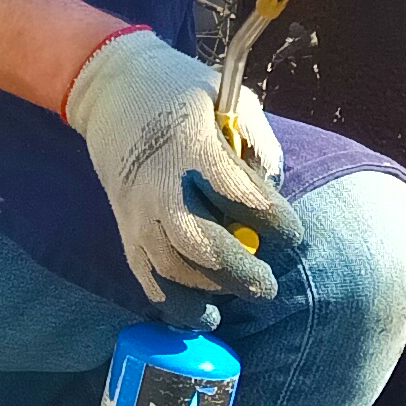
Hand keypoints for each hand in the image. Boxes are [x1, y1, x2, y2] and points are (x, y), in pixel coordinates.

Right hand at [65, 28, 298, 304]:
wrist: (113, 91)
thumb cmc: (182, 93)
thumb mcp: (228, 95)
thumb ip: (256, 140)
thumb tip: (275, 187)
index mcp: (188, 145)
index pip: (235, 191)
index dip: (270, 218)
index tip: (292, 232)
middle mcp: (158, 183)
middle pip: (197, 242)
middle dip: (238, 270)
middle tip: (269, 285)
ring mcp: (136, 210)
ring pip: (170, 268)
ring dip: (209, 291)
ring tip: (242, 296)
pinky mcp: (125, 228)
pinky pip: (146, 278)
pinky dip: (174, 303)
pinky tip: (204, 314)